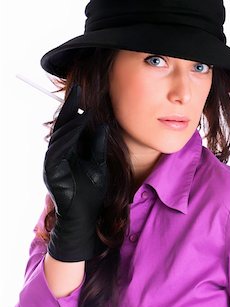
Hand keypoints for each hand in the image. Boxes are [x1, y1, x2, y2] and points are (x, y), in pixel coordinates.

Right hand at [43, 83, 108, 261]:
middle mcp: (58, 155)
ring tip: (83, 105)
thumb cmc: (92, 193)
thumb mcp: (99, 165)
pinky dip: (68, 135)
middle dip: (70, 108)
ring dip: (71, 120)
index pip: (70, 127)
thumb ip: (98, 146)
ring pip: (60, 135)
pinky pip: (58, 148)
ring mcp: (53, 162)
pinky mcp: (51, 170)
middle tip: (78, 90)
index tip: (82, 92)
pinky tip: (78, 124)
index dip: (75, 110)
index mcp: (69, 152)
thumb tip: (102, 125)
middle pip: (62, 127)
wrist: (86, 217)